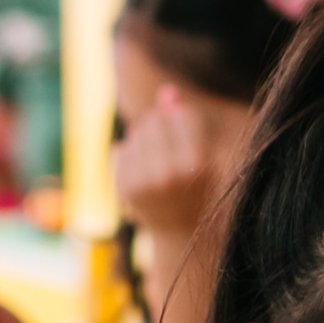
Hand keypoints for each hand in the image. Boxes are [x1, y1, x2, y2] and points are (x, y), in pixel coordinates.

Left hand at [114, 83, 227, 240]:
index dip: (183, 123)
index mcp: (197, 165)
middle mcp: (170, 175)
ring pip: (137, 132)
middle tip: (171, 154)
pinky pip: (123, 149)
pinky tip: (144, 174)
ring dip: (146, 141)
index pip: (181, 115)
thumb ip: (185, 119)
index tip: (188, 142)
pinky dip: (132, 156)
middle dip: (161, 129)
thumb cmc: (197, 185)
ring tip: (159, 165)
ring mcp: (145, 183)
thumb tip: (166, 91)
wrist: (181, 231)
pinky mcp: (125, 189)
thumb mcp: (200, 152)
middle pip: (155, 120)